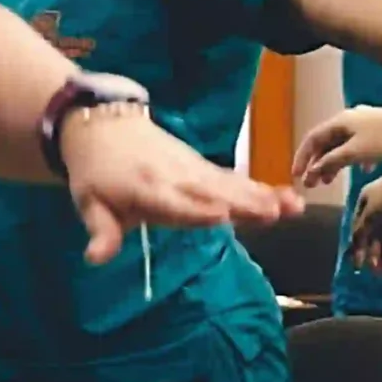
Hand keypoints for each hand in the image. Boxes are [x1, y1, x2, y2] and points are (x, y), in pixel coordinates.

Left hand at [59, 107, 302, 264]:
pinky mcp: (204, 167)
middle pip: (214, 191)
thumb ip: (101, 232)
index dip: (196, 209)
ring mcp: (194, 169)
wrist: (104, 123)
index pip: (175, 203)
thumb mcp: (89, 203)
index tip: (222, 214)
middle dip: (244, 203)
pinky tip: (288, 198)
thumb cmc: (96, 171)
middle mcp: (176, 177)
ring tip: (293, 207)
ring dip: (264, 195)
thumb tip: (94, 259)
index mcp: (147, 189)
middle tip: (274, 214)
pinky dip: (262, 187)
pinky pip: (235, 178)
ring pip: (232, 184)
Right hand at [293, 107, 381, 187]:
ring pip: (341, 145)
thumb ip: (331, 162)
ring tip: (330, 181)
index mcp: (340, 122)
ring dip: (334, 163)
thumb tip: (311, 172)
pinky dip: (353, 159)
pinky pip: (358, 146)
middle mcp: (349, 120)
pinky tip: (363, 170)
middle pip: (326, 143)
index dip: (302, 157)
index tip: (297, 176)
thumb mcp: (355, 153)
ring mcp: (363, 124)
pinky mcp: (377, 131)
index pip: (312, 139)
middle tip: (313, 184)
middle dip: (317, 164)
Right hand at [347, 159, 381, 275]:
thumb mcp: (371, 215)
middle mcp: (381, 210)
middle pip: (376, 237)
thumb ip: (360, 232)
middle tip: (378, 273)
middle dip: (376, 255)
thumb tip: (353, 247)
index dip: (357, 248)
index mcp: (366, 203)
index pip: (358, 229)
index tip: (358, 267)